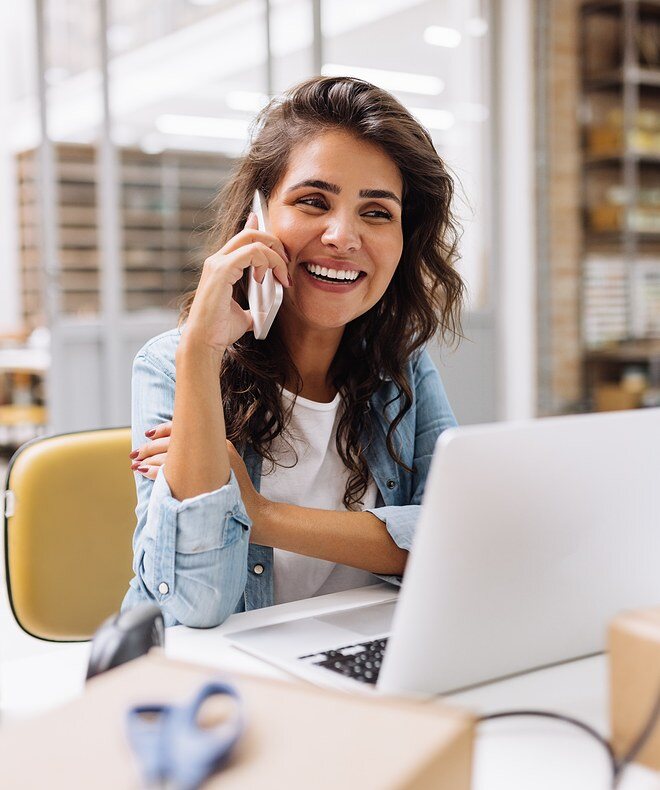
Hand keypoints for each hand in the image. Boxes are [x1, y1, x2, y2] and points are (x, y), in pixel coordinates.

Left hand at [130, 427, 271, 533]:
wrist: (253, 514)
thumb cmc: (237, 492)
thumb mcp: (226, 465)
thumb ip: (207, 455)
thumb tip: (181, 451)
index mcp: (219, 442)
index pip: (186, 428)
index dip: (162, 430)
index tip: (147, 434)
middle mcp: (214, 448)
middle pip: (174, 441)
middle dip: (150, 446)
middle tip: (135, 452)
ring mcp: (209, 463)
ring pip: (169, 456)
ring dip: (148, 459)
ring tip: (135, 464)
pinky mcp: (201, 479)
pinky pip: (170, 472)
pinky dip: (154, 471)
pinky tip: (144, 472)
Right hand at [182, 212, 290, 353]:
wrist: (205, 342)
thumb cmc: (220, 330)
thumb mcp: (244, 316)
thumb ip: (253, 309)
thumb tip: (263, 313)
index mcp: (221, 267)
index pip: (243, 238)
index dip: (262, 233)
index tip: (281, 252)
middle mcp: (217, 260)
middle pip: (250, 233)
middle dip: (274, 243)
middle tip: (286, 263)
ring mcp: (217, 263)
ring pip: (253, 240)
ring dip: (274, 255)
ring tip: (281, 276)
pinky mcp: (222, 270)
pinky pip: (251, 252)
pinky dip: (266, 262)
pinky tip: (264, 279)